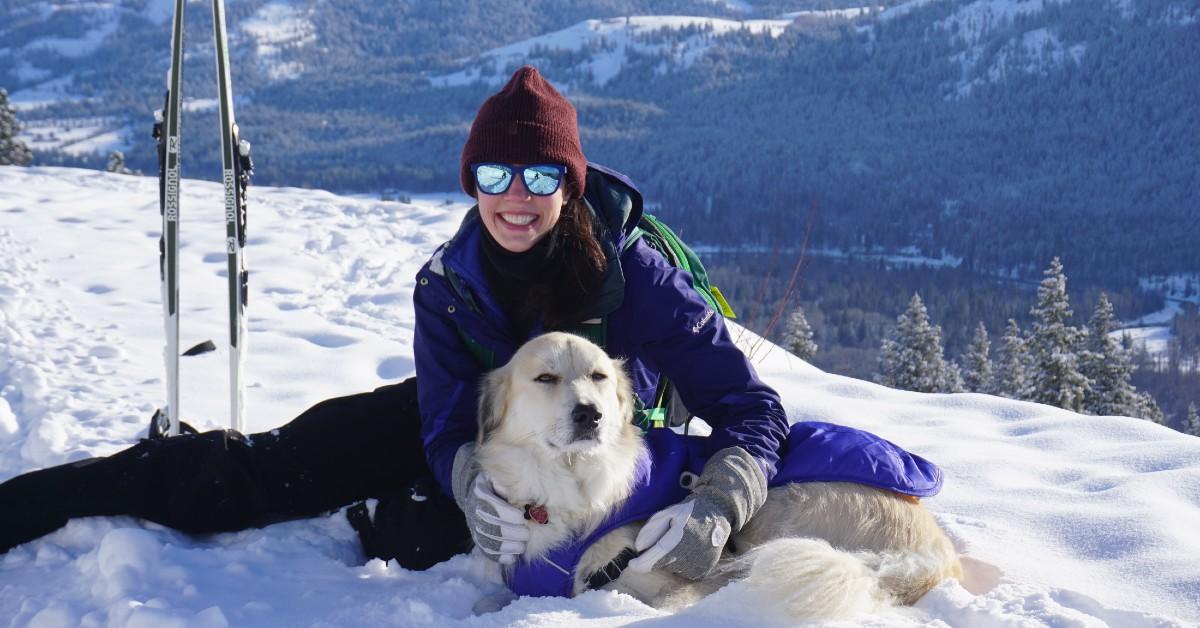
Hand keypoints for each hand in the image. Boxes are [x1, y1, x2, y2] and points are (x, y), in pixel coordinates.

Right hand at [452, 445, 528, 564]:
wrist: (474, 494)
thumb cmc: (494, 485)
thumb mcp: (498, 477)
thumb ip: (507, 484)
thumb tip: (522, 495)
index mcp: (480, 494)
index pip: (495, 508)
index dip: (510, 515)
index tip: (522, 516)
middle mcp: (475, 512)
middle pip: (495, 529)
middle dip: (515, 533)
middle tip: (527, 533)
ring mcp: (475, 528)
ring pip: (492, 543)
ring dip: (511, 547)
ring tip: (522, 545)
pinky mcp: (478, 540)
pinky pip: (488, 553)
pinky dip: (502, 557)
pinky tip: (513, 557)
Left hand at [627, 446, 767, 579]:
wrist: (717, 514)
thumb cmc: (688, 512)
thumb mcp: (667, 514)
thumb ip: (651, 529)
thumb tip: (639, 548)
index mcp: (677, 539)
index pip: (654, 559)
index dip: (640, 564)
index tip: (631, 564)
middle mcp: (688, 554)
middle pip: (662, 564)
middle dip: (657, 557)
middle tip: (665, 539)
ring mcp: (698, 564)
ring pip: (673, 569)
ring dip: (670, 559)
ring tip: (680, 542)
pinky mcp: (705, 569)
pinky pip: (685, 571)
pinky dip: (682, 563)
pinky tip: (687, 550)